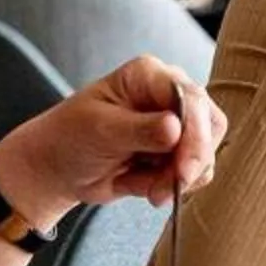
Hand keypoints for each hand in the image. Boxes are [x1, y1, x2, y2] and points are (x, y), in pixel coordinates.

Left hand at [0, 54, 222, 223]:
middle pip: (208, 124)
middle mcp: (169, 94)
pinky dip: (173, 187)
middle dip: (192, 160)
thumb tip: (175, 128)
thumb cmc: (70, 138)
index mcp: (149, 75)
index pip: (190, 98)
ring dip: (180, 178)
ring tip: (148, 190)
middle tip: (172, 186)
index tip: (184, 169)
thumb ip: (139, 130)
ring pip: (206, 151)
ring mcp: (176, 124)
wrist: (58, 169)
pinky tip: (146, 188)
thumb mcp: (100, 130)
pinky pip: (194, 172)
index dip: (194, 134)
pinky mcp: (176, 152)